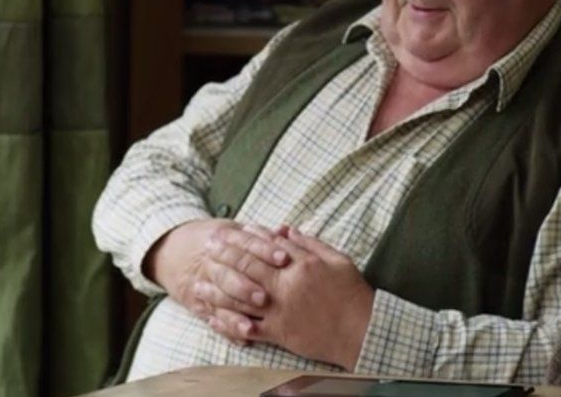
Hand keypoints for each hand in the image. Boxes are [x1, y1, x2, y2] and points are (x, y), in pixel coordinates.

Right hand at [142, 219, 290, 343]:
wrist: (173, 250)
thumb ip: (262, 236)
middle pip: (228, 274)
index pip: (246, 242)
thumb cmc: (220, 242)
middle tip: (265, 297)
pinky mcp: (198, 303)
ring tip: (251, 326)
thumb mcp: (235, 231)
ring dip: (235, 313)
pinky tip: (245, 337)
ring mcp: (202, 283)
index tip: (285, 258)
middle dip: (245, 287)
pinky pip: (213, 317)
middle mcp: (210, 261)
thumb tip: (285, 230)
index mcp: (223, 238)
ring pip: (218, 299)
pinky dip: (228, 328)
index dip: (266, 250)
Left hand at [195, 227, 374, 369]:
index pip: (266, 246)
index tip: (230, 231)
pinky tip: (213, 318)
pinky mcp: (279, 332)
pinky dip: (229, 323)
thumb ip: (310, 243)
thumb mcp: (337, 259)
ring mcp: (280, 310)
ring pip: (241, 298)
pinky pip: (248, 327)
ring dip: (218, 290)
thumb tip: (286, 229)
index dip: (246, 237)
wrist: (361, 330)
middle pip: (248, 266)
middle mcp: (286, 286)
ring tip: (199, 283)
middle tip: (208, 247)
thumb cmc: (352, 293)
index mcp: (301, 265)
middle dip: (225, 255)